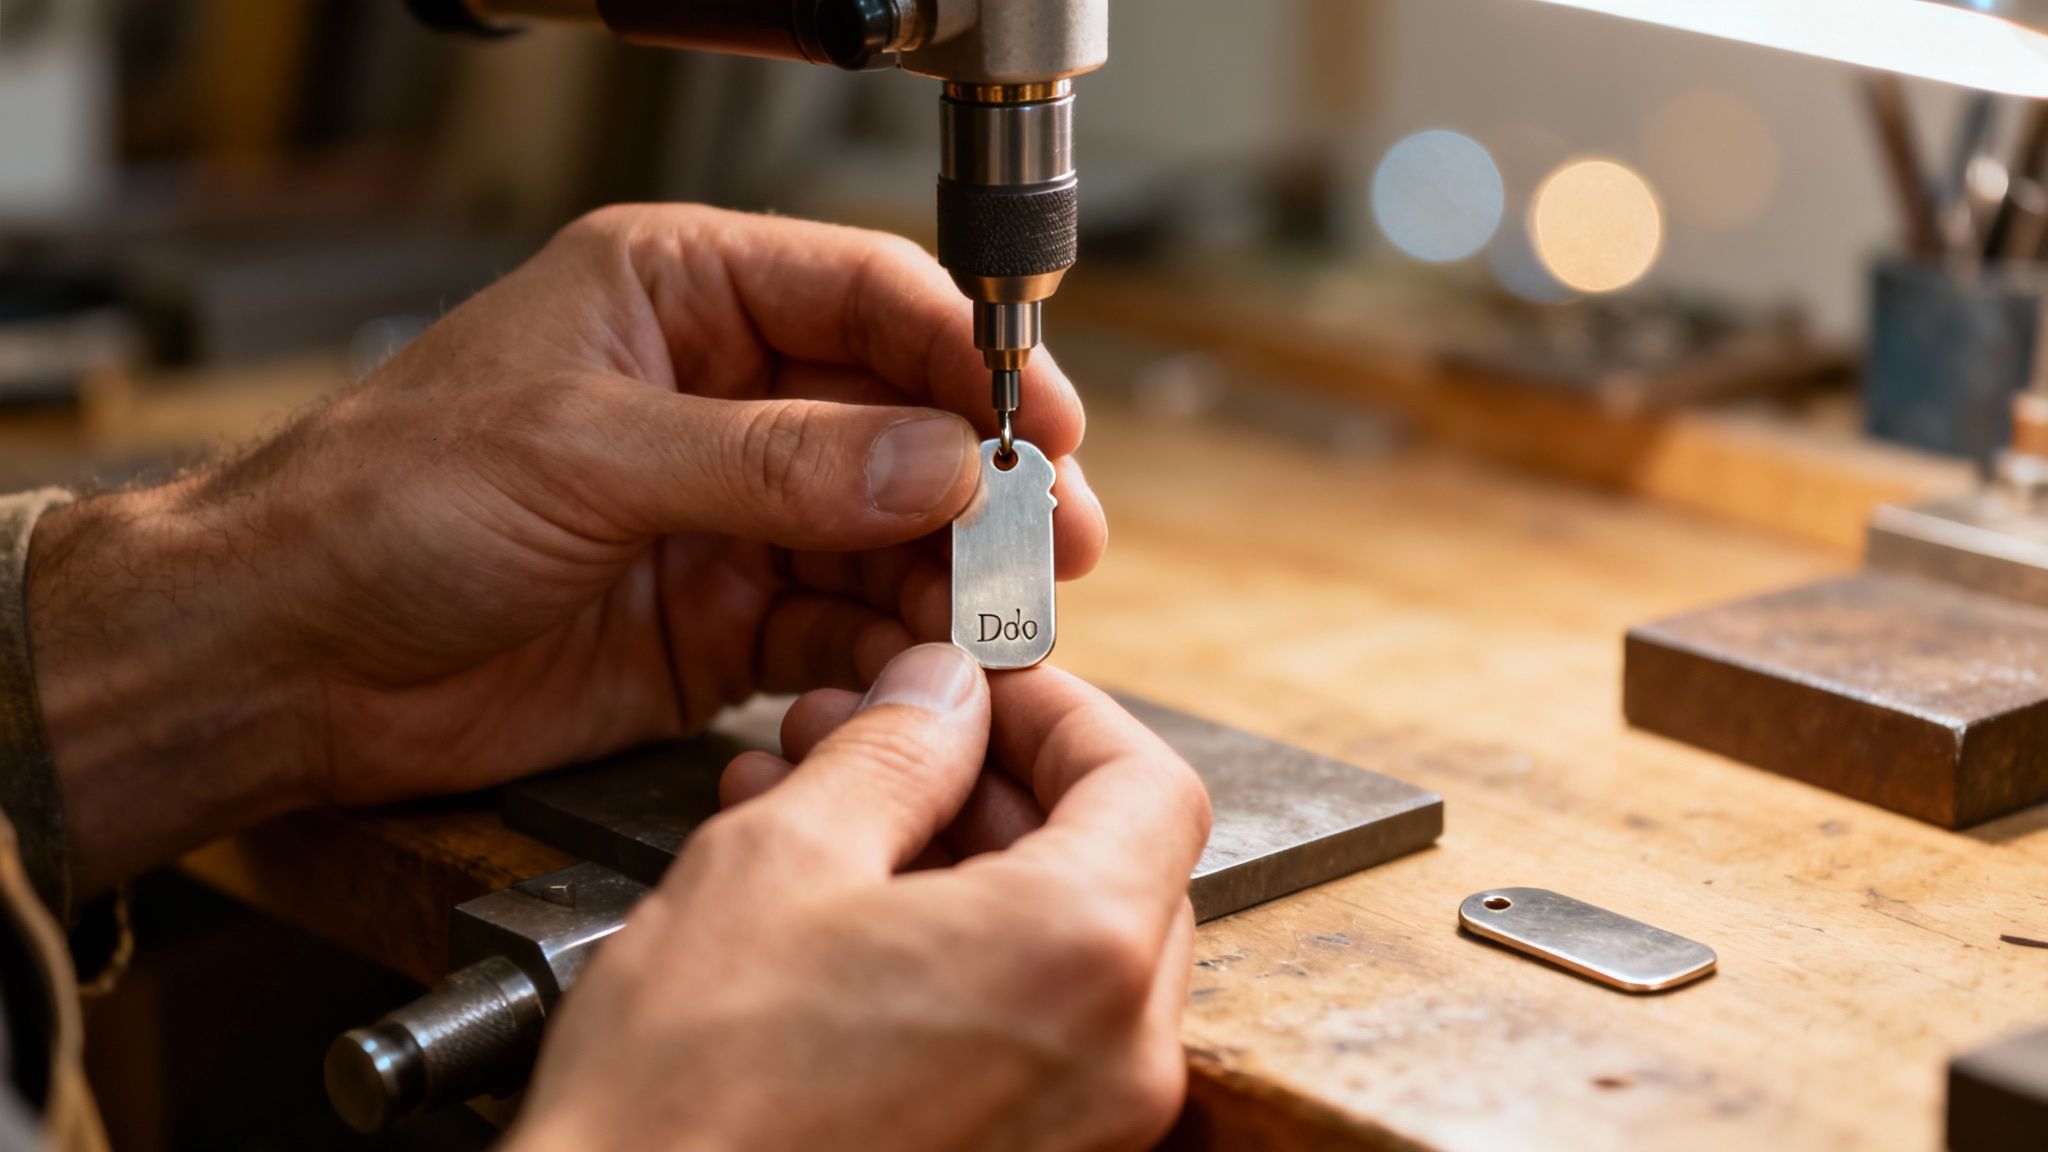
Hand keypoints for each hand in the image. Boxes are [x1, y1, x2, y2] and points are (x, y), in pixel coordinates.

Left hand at [24, 206, 1106, 890]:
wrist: (285, 661)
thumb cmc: (376, 507)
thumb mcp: (585, 454)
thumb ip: (772, 462)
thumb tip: (932, 460)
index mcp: (676, 294)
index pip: (864, 297)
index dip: (964, 354)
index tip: (1034, 420)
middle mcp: (717, 396)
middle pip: (898, 420)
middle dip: (981, 477)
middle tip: (1049, 534)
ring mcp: (725, 513)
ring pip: (882, 531)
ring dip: (945, 574)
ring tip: (998, 618)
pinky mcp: (718, 621)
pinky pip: (835, 628)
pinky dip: (884, 651)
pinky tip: (917, 670)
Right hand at [507, 644, 1212, 1151]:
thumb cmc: (689, 1104)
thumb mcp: (779, 864)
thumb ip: (892, 753)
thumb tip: (944, 691)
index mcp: (1080, 954)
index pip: (1148, 782)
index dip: (1061, 711)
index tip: (987, 686)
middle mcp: (1117, 1058)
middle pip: (1116, 864)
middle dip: (995, 783)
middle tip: (885, 737)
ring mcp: (1084, 1132)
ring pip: (1064, 947)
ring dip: (964, 862)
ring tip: (832, 816)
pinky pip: (1029, 1031)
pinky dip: (960, 956)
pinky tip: (846, 917)